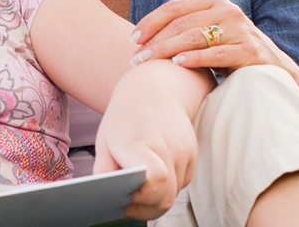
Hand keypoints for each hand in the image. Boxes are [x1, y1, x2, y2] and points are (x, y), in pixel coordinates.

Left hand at [92, 61, 202, 220]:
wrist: (154, 88)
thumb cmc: (125, 117)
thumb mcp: (105, 143)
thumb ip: (105, 173)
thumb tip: (110, 200)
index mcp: (140, 143)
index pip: (156, 180)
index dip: (144, 199)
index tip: (127, 201)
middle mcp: (167, 147)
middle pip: (165, 197)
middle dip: (146, 209)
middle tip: (129, 206)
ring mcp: (184, 151)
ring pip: (174, 193)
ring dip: (157, 197)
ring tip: (138, 190)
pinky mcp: (193, 154)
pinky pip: (181, 183)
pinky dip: (167, 186)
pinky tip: (153, 175)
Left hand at [129, 0, 296, 75]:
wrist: (273, 71)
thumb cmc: (231, 52)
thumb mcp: (210, 33)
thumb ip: (186, 27)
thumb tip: (142, 34)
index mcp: (215, 0)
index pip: (175, 6)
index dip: (151, 21)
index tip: (133, 38)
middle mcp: (228, 10)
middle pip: (182, 23)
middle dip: (154, 41)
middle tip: (135, 58)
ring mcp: (240, 29)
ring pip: (195, 37)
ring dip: (166, 51)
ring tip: (147, 63)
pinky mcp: (249, 50)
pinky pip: (216, 54)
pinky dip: (194, 58)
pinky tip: (177, 64)